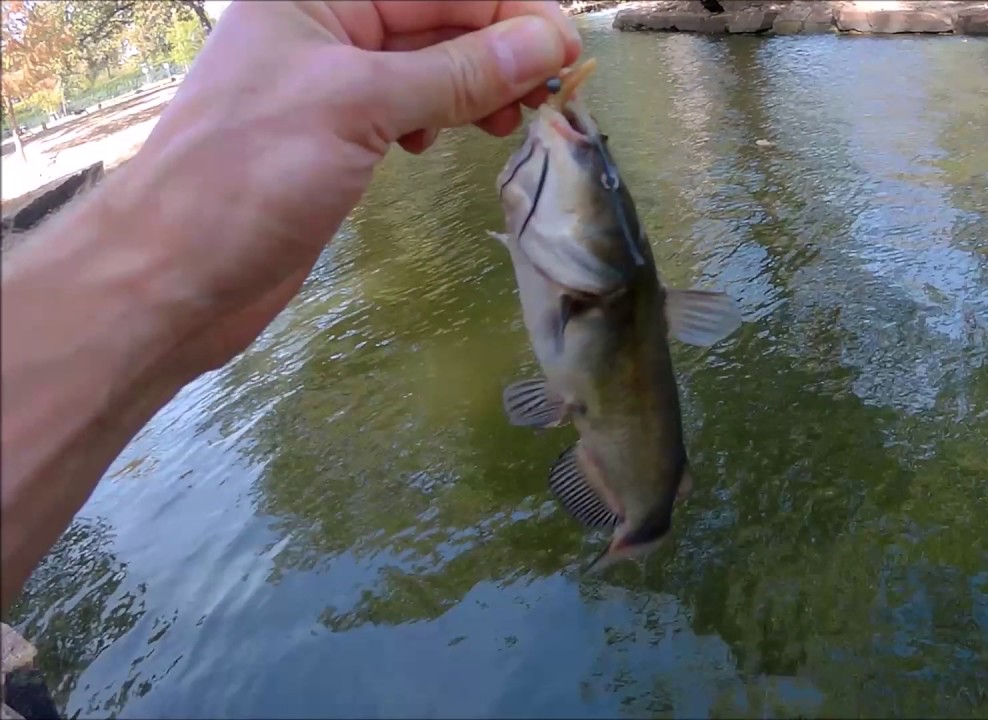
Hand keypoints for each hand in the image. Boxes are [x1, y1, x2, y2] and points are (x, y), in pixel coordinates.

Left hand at [121, 0, 580, 371]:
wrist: (174, 277)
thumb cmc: (251, 176)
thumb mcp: (361, 106)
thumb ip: (457, 71)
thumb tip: (546, 41)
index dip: (507, 12)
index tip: (566, 51)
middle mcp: (324, 29)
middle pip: (435, 20)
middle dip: (496, 49)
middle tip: (549, 95)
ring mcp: (327, 86)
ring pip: (426, 67)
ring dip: (475, 88)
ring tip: (506, 123)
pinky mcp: (334, 139)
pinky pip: (407, 109)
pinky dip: (438, 119)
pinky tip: (441, 142)